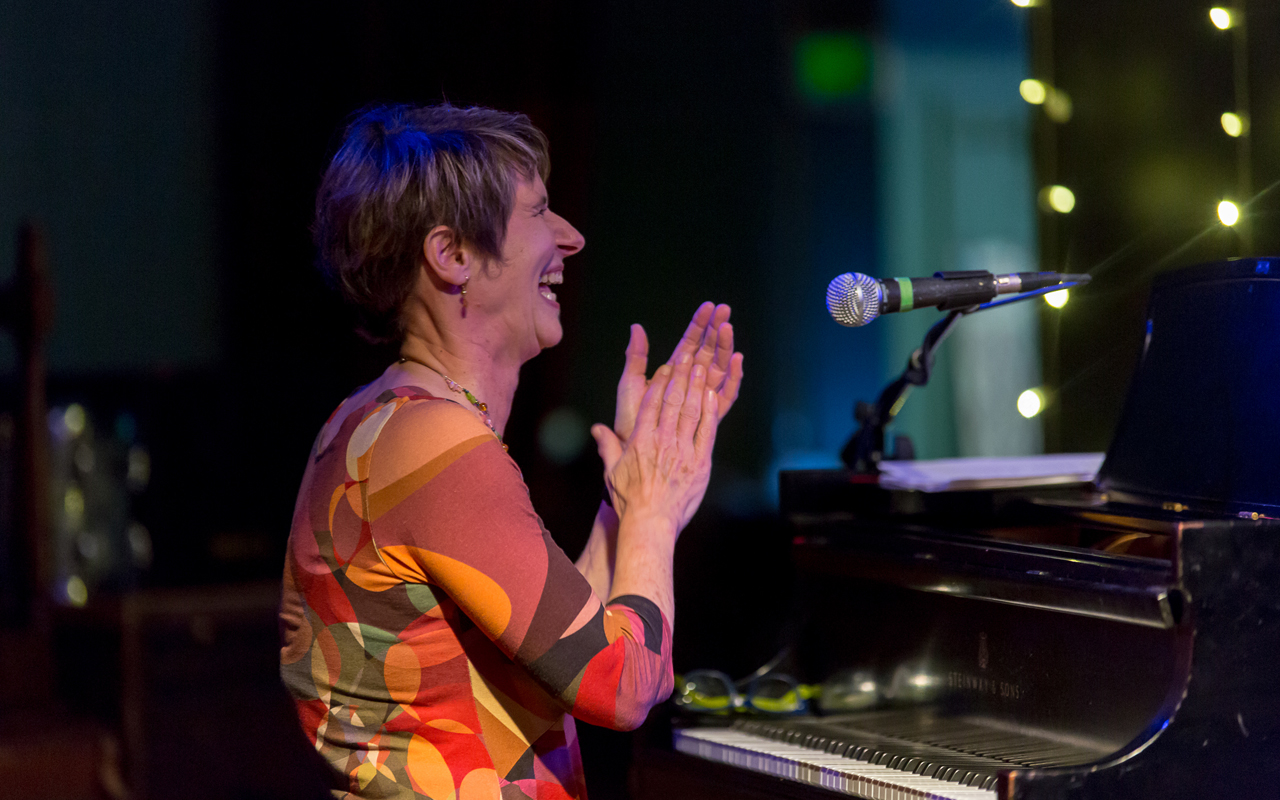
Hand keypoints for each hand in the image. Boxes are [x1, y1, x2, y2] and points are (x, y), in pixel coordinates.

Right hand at [595, 354, 719, 532]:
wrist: (650, 523)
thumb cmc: (630, 499)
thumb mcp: (612, 471)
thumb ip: (608, 446)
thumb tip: (597, 429)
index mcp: (641, 440)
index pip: (651, 403)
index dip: (660, 382)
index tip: (666, 366)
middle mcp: (662, 441)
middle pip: (673, 401)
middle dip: (681, 376)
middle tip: (687, 356)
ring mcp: (683, 451)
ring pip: (691, 411)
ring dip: (696, 387)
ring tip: (700, 368)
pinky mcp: (700, 463)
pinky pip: (706, 432)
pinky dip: (709, 412)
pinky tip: (711, 396)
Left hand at [613, 302, 743, 446]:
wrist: (636, 455)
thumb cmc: (630, 422)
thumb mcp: (630, 385)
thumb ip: (636, 357)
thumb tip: (636, 328)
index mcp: (672, 373)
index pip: (690, 344)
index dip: (699, 325)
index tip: (709, 306)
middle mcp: (690, 384)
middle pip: (708, 352)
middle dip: (717, 331)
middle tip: (725, 311)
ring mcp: (701, 399)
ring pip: (719, 369)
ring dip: (725, 348)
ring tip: (728, 328)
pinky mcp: (709, 417)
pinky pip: (726, 396)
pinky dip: (733, 379)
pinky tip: (736, 361)